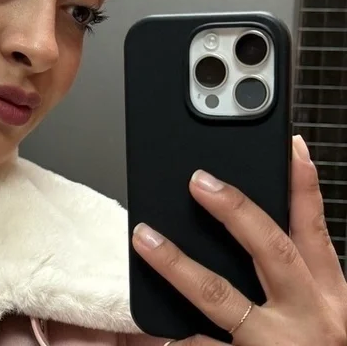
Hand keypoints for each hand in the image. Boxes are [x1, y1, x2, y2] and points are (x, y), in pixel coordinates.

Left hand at [131, 135, 346, 345]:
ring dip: (177, 263)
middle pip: (270, 251)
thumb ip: (294, 268)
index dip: (303, 185)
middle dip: (234, 211)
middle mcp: (308, 320)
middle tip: (198, 180)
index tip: (287, 145)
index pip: (315, 229)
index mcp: (329, 298)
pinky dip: (174, 337)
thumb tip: (254, 207)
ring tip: (143, 236)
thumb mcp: (321, 312)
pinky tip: (147, 328)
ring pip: (220, 298)